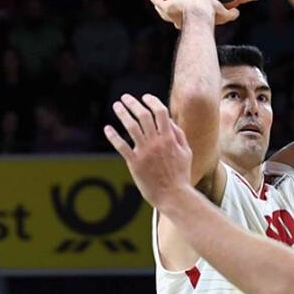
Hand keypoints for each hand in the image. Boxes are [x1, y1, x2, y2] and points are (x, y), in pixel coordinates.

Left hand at [105, 94, 193, 211]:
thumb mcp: (186, 153)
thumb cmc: (180, 175)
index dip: (152, 101)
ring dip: (122, 113)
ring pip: (131, 126)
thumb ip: (179, 135)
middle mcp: (157, 142)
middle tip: (125, 98)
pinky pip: (121, 146)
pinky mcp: (135, 163)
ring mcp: (145, 152)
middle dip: (133, 103)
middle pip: (143, 115)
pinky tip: (108, 128)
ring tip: (116, 106)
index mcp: (170, 138)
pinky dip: (113, 135)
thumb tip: (169, 121)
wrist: (173, 196)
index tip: (145, 97)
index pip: (160, 112)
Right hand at [146, 0, 238, 28]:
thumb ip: (230, 14)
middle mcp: (179, 19)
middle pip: (172, 17)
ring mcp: (171, 13)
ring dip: (157, 3)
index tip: (186, 13)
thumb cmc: (211, 16)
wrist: (199, 14)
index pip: (187, 20)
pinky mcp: (166, 7)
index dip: (186, 18)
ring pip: (161, 9)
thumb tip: (238, 12)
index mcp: (191, 21)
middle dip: (170, 13)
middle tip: (168, 5)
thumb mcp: (223, 13)